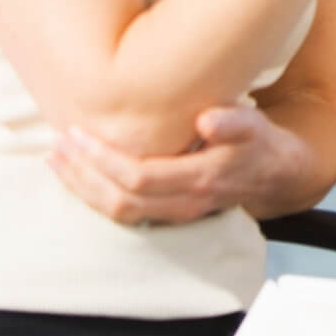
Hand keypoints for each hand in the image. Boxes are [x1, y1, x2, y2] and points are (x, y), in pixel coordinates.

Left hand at [45, 106, 307, 225]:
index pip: (139, 177)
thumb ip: (234, 121)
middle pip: (120, 201)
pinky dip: (95, 195)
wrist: (278, 174)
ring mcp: (177, 214)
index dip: (103, 159)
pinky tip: (79, 176)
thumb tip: (206, 121)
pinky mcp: (169, 214)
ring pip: (118, 213)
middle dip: (83, 174)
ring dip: (82, 188)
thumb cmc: (261, 143)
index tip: (79, 134)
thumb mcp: (256, 125)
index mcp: (202, 179)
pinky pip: (124, 213)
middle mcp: (186, 203)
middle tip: (58, 145)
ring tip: (57, 161)